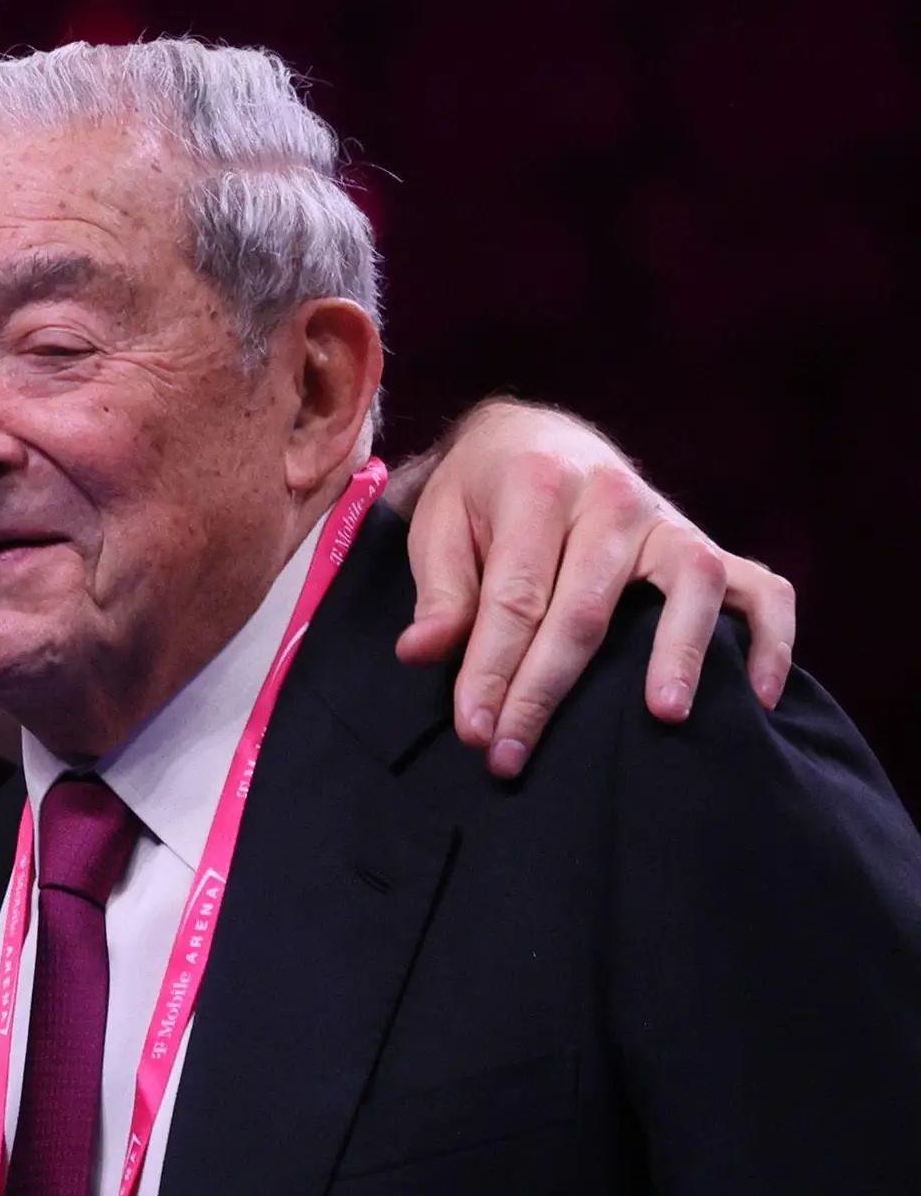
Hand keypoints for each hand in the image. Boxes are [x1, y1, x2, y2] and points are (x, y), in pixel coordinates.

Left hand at [391, 401, 796, 779]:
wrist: (536, 439)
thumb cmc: (481, 495)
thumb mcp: (440, 526)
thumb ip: (441, 591)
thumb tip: (422, 653)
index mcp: (538, 487)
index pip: (516, 597)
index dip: (492, 669)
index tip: (475, 730)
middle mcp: (613, 498)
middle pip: (586, 609)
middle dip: (546, 690)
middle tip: (515, 756)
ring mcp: (671, 522)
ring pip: (689, 588)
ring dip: (679, 653)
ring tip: (664, 716)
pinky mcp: (710, 544)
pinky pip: (763, 591)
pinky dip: (771, 641)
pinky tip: (759, 698)